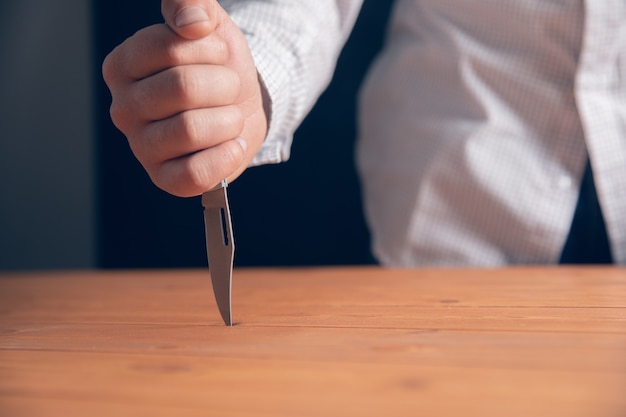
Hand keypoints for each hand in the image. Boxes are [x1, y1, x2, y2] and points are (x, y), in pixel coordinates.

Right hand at [102, 0, 266, 196]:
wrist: (242, 106)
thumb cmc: (217, 67)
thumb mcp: (209, 26)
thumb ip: (193, 5)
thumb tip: (192, 23)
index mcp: (122, 66)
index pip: (172, 48)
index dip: (212, 50)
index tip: (219, 56)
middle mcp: (123, 109)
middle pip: (183, 88)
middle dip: (225, 85)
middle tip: (229, 88)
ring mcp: (142, 148)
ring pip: (191, 129)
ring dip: (229, 119)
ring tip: (230, 116)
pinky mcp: (165, 179)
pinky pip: (196, 173)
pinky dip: (227, 156)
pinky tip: (233, 144)